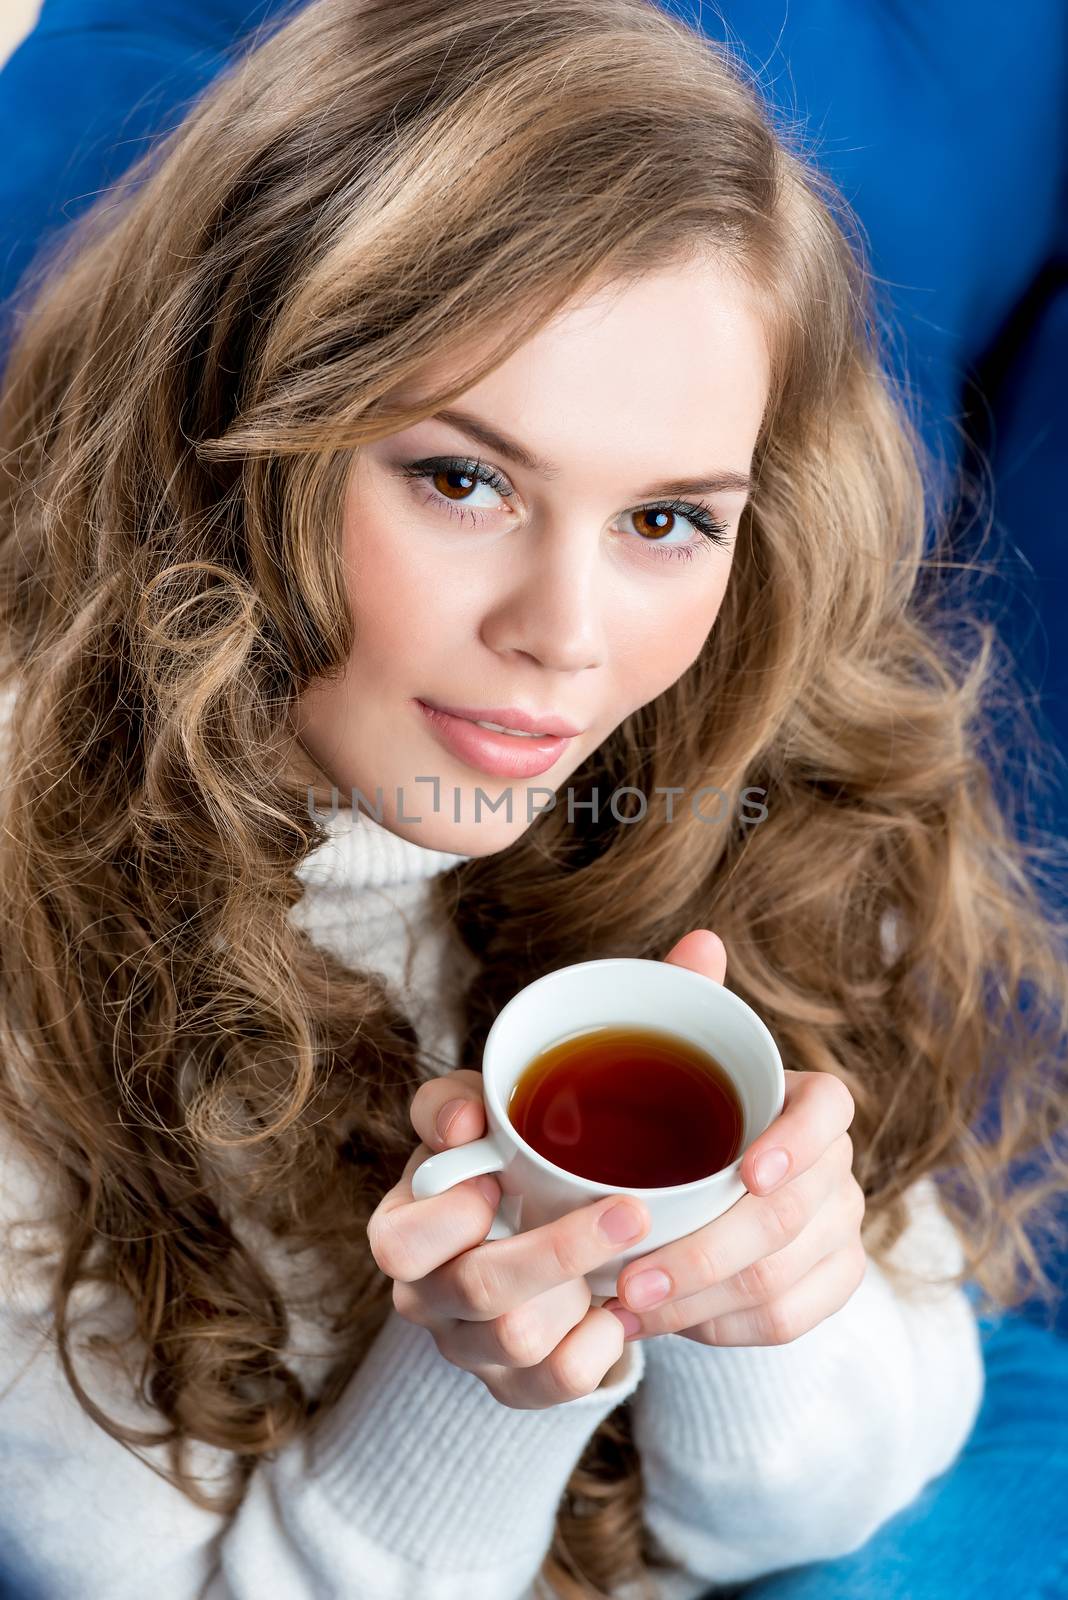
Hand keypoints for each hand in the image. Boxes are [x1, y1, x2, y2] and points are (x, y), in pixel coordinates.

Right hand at [366, 1069, 651, 1408]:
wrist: (530, 1217)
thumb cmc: (491, 1157)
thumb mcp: (468, 1117)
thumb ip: (450, 1105)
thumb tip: (462, 1124)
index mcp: (400, 1234)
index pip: (401, 1246)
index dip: (452, 1216)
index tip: (499, 1181)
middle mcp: (424, 1299)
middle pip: (478, 1292)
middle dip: (560, 1250)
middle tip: (629, 1214)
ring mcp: (467, 1349)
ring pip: (522, 1341)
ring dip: (579, 1293)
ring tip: (610, 1256)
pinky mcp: (513, 1386)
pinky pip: (560, 1383)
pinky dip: (601, 1343)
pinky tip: (615, 1304)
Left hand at [601, 930, 866, 1347]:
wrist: (705, 1182)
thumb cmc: (686, 1106)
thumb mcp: (678, 1052)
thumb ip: (687, 997)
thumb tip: (702, 939)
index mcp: (812, 1103)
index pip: (830, 1113)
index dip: (796, 1143)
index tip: (744, 1172)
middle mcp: (838, 1168)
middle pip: (789, 1217)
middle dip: (706, 1254)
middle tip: (629, 1276)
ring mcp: (840, 1231)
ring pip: (781, 1278)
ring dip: (700, 1300)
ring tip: (626, 1305)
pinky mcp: (829, 1285)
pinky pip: (785, 1320)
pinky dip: (721, 1327)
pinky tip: (664, 1323)